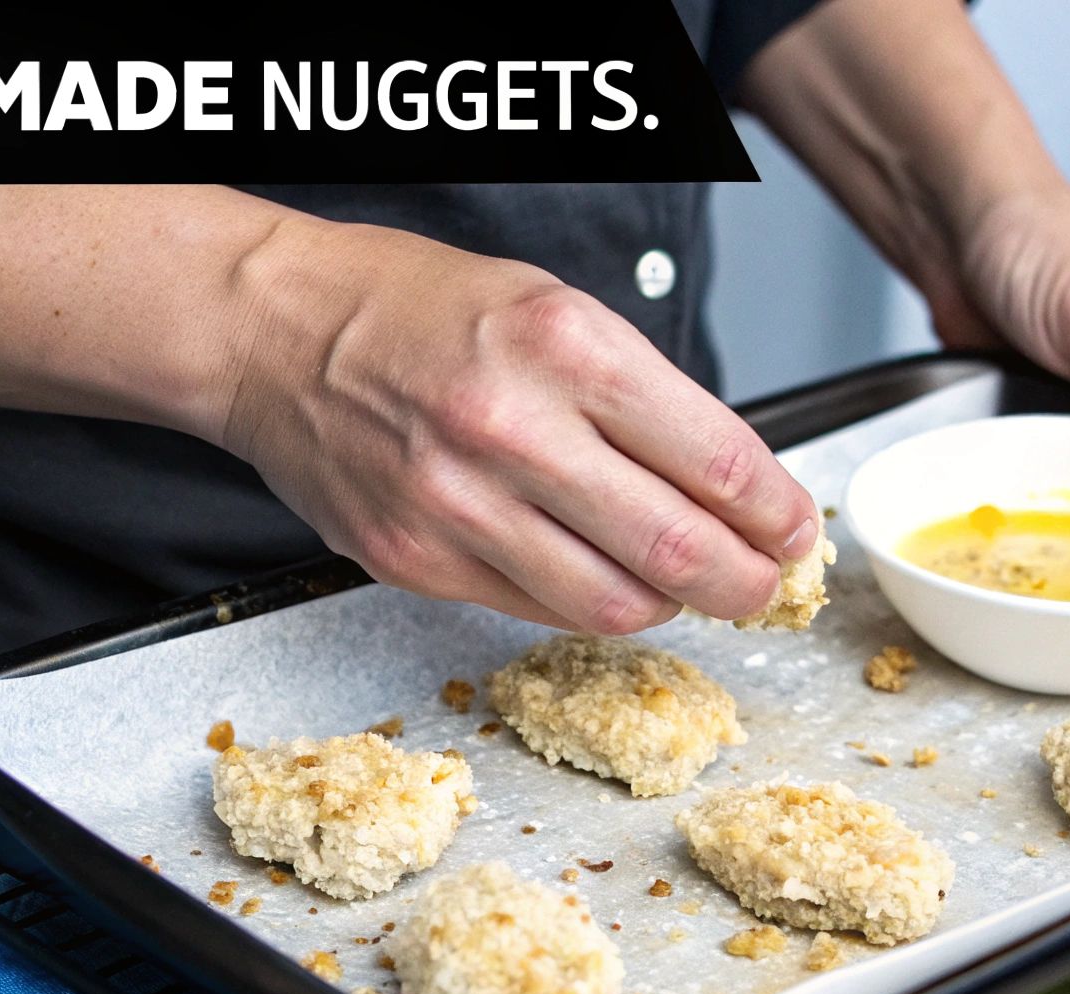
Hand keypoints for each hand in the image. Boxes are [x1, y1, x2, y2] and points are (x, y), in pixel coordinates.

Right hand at [216, 219, 819, 632]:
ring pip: (615, 604)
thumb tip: (730, 482)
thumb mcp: (552, 307)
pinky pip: (538, 611)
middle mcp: (514, 429)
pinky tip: (599, 576)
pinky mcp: (416, 559)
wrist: (275, 330)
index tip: (793, 529)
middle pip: (679, 549)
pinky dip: (588, 604)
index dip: (777, 513)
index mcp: (566, 346)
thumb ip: (642, 396)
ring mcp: (459, 505)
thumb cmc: (413, 307)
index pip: (716, 460)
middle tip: (764, 585)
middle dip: (748, 583)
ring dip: (672, 605)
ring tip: (685, 586)